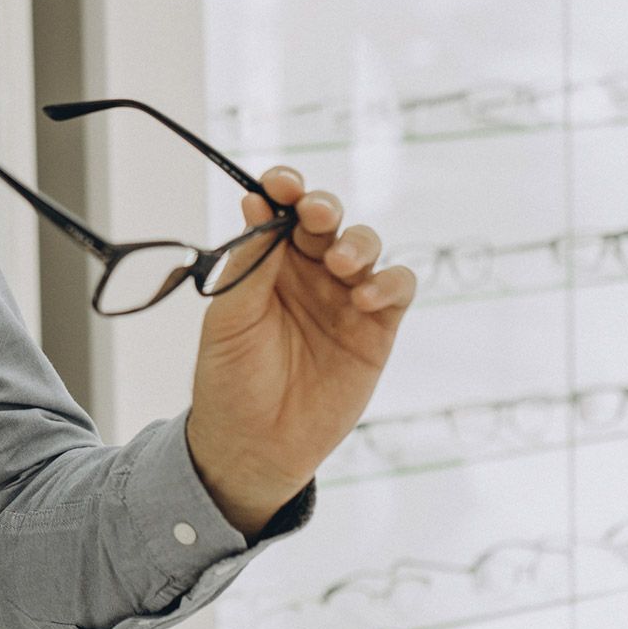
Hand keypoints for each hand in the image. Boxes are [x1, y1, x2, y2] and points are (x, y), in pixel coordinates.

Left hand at [183, 167, 416, 536]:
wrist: (253, 445)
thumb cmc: (230, 378)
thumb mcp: (229, 317)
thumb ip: (250, 262)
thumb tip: (255, 202)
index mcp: (267, 260)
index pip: (281, 209)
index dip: (285, 188)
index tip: (280, 183)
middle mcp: (308, 271)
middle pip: (327, 218)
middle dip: (324, 207)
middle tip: (314, 216)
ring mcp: (344, 297)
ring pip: (366, 245)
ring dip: (358, 242)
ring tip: (341, 264)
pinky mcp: (376, 329)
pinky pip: (397, 288)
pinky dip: (389, 283)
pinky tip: (365, 298)